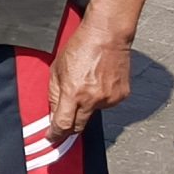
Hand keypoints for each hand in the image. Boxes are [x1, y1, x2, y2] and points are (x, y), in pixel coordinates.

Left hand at [46, 22, 133, 142]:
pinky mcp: (121, 96)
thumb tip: (54, 114)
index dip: (55, 134)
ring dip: (86, 107)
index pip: (63, 125)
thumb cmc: (80, 47)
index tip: (52, 138)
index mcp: (74, 93)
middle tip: (63, 125)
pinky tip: (99, 82)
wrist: (107, 36)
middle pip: (78, 127)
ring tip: (86, 84)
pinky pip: (106, 105)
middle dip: (69, 128)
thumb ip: (54, 95)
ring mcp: (109, 99)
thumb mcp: (57, 69)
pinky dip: (100, 99)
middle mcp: (93, 99)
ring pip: (93, 114)